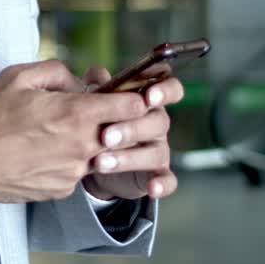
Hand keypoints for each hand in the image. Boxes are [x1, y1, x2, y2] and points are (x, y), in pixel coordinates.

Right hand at [0, 60, 143, 203]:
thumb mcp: (19, 76)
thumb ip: (58, 71)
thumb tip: (80, 82)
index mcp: (76, 114)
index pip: (133, 106)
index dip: (133, 97)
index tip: (123, 94)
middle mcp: (82, 146)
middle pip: (126, 134)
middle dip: (118, 121)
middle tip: (95, 111)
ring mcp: (74, 172)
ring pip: (102, 154)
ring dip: (92, 141)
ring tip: (58, 131)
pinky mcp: (63, 190)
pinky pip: (78, 171)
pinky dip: (70, 160)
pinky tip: (43, 152)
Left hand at [78, 66, 182, 201]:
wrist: (97, 163)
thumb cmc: (100, 123)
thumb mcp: (96, 103)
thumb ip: (98, 86)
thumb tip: (97, 75)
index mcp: (147, 100)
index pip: (168, 88)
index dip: (164, 89)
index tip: (148, 96)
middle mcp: (157, 123)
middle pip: (158, 120)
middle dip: (132, 128)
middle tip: (106, 136)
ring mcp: (159, 149)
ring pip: (156, 151)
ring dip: (129, 157)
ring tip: (100, 162)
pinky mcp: (158, 174)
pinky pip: (168, 179)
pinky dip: (162, 184)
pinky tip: (152, 188)